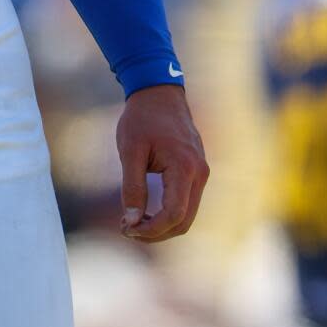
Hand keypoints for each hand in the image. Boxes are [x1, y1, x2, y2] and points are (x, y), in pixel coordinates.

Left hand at [116, 84, 208, 241]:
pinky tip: (145, 211)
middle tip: (126, 229)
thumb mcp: (130, 151)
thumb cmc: (142, 119)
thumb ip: (132, 187)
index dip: (151, 229)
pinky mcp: (197, 172)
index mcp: (184, 167)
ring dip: (162, 226)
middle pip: (184, 222)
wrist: (159, 93)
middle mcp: (200, 173)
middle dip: (156, 233)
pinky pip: (186, 203)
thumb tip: (132, 221)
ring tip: (132, 222)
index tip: (125, 228)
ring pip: (187, 216)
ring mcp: (201, 173)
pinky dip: (168, 214)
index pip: (174, 214)